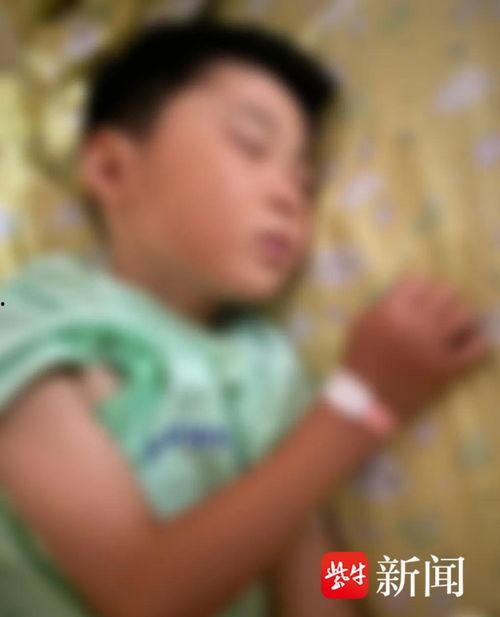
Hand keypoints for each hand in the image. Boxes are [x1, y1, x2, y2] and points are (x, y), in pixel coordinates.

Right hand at [341, 274, 491, 421]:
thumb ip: (384, 303)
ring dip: (462, 316)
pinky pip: (477, 348)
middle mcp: (413, 326)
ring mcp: (432, 348)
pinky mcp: (447, 370)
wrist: (365, 404)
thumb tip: (413, 289)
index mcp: (390, 313)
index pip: (418, 281)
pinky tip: (470, 343)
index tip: (421, 297)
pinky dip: (478, 342)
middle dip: (444, 298)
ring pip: (464, 314)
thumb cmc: (360, 361)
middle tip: (442, 308)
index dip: (421, 287)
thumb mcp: (361, 325)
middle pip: (445, 292)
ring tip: (457, 324)